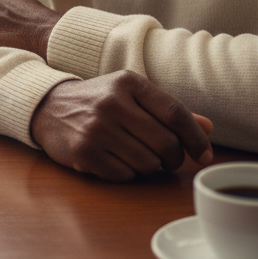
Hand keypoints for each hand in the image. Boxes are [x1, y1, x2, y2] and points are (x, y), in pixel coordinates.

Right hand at [29, 70, 213, 181]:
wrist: (48, 108)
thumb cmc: (99, 102)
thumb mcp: (131, 95)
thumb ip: (167, 110)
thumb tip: (208, 127)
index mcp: (128, 82)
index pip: (175, 112)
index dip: (196, 138)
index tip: (205, 155)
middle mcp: (112, 102)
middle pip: (166, 144)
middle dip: (173, 158)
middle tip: (166, 159)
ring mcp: (96, 128)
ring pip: (148, 164)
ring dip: (149, 167)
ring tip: (136, 155)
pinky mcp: (84, 152)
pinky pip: (125, 175)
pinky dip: (126, 174)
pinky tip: (115, 160)